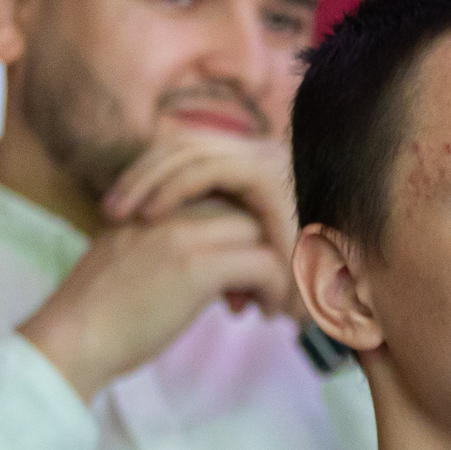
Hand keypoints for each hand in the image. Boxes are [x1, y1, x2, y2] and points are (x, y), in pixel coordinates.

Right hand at [17, 199, 294, 401]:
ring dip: (274, 271)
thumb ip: (170, 257)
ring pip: (260, 235)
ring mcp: (182, 235)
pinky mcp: (197, 266)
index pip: (216, 203)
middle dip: (260, 251)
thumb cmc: (100, 318)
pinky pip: (265, 265)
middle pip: (243, 214)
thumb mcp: (134, 268)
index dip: (236, 240)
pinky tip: (263, 315)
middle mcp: (165, 212)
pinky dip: (275, 291)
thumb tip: (217, 277)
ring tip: (266, 305)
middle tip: (258, 293)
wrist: (70, 339)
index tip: (239, 279)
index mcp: (147, 208)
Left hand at [101, 126, 299, 275]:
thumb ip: (221, 241)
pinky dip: (176, 187)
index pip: (190, 156)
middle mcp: (265, 156)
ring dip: (150, 181)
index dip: (150, 176)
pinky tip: (152, 214)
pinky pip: (211, 167)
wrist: (342, 301)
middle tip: (109, 213)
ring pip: (191, 151)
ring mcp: (270, 160)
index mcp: (257, 171)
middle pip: (185, 147)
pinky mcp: (270, 173)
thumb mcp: (248, 258)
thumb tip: (180, 241)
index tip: (118, 212)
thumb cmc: (299, 293)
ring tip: (122, 215)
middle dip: (141, 177)